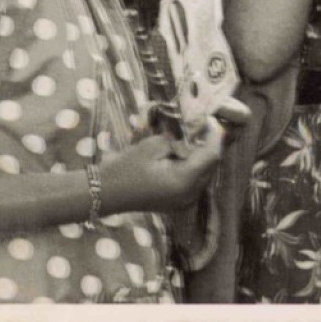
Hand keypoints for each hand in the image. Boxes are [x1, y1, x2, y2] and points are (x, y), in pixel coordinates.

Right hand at [101, 119, 225, 213]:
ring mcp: (185, 201)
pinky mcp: (178, 202)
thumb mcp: (151, 146)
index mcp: (184, 180)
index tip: (209, 119)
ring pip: (204, 174)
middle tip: (199, 126)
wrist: (106, 193)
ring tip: (189, 138)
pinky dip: (191, 167)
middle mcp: (190, 194)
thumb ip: (175, 139)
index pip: (211, 155)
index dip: (214, 135)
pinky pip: (194, 182)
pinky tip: (179, 155)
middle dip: (208, 144)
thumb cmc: (125, 168)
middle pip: (210, 166)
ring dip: (200, 156)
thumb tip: (191, 131)